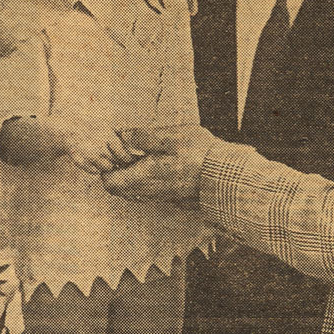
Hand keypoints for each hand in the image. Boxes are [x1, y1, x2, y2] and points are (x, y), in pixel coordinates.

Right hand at [65, 124, 138, 173]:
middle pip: (116, 161)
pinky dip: (96, 169)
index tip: (128, 159)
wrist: (70, 129)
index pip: (124, 154)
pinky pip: (94, 171)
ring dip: (108, 166)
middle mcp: (100, 145)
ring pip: (107, 168)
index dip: (127, 158)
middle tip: (116, 159)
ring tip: (104, 160)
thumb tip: (139, 145)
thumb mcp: (107, 127)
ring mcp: (89, 154)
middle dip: (117, 161)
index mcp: (108, 136)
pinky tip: (95, 163)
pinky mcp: (79, 161)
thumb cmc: (93, 129)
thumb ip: (121, 136)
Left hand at [101, 124, 216, 202]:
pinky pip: (148, 192)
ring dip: (132, 176)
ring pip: (133, 191)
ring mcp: (160, 197)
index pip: (109, 182)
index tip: (118, 150)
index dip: (107, 166)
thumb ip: (142, 136)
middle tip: (129, 152)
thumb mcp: (170, 136)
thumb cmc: (199, 154)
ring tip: (146, 156)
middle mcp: (148, 192)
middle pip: (118, 189)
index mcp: (144, 176)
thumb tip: (122, 135)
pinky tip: (160, 165)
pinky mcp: (171, 198)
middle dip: (117, 171)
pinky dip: (146, 180)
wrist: (226, 176)